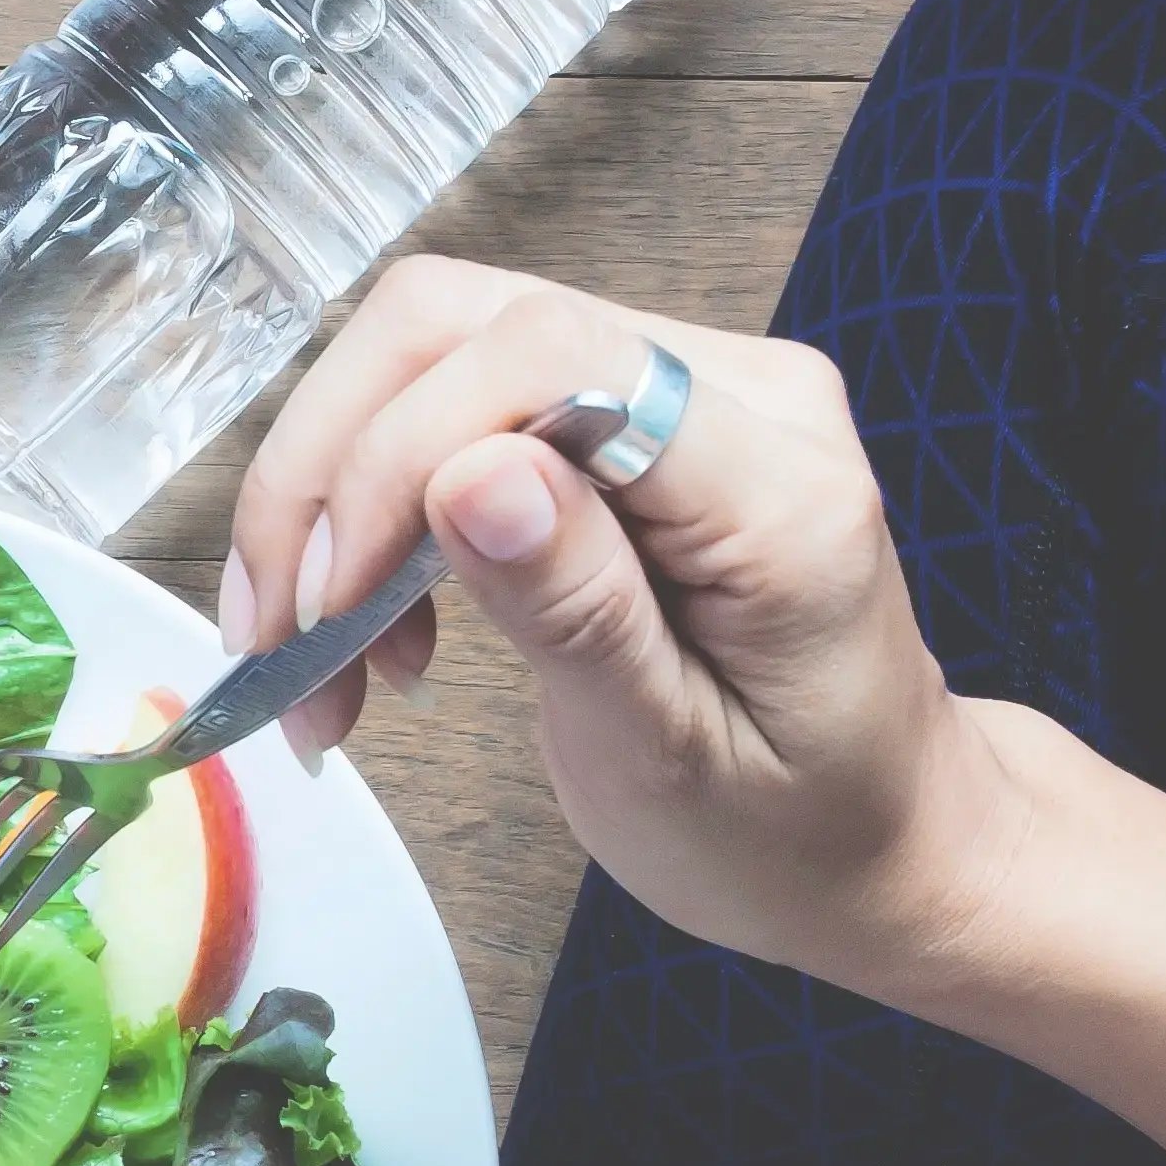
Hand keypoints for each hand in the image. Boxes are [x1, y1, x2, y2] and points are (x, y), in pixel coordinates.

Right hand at [222, 256, 1038, 996]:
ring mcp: (689, 383)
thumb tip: (469, 475)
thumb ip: (579, 612)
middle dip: (333, 472)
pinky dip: (374, 503)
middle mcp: (743, 391)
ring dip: (333, 492)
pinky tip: (372, 624)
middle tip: (282, 640)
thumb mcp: (674, 763)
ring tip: (316, 656)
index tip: (327, 613)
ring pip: (435, 347)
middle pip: (460, 324)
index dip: (396, 459)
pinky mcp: (635, 408)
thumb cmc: (792, 834)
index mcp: (779, 487)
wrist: (883, 840)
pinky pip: (458, 396)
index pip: (547, 359)